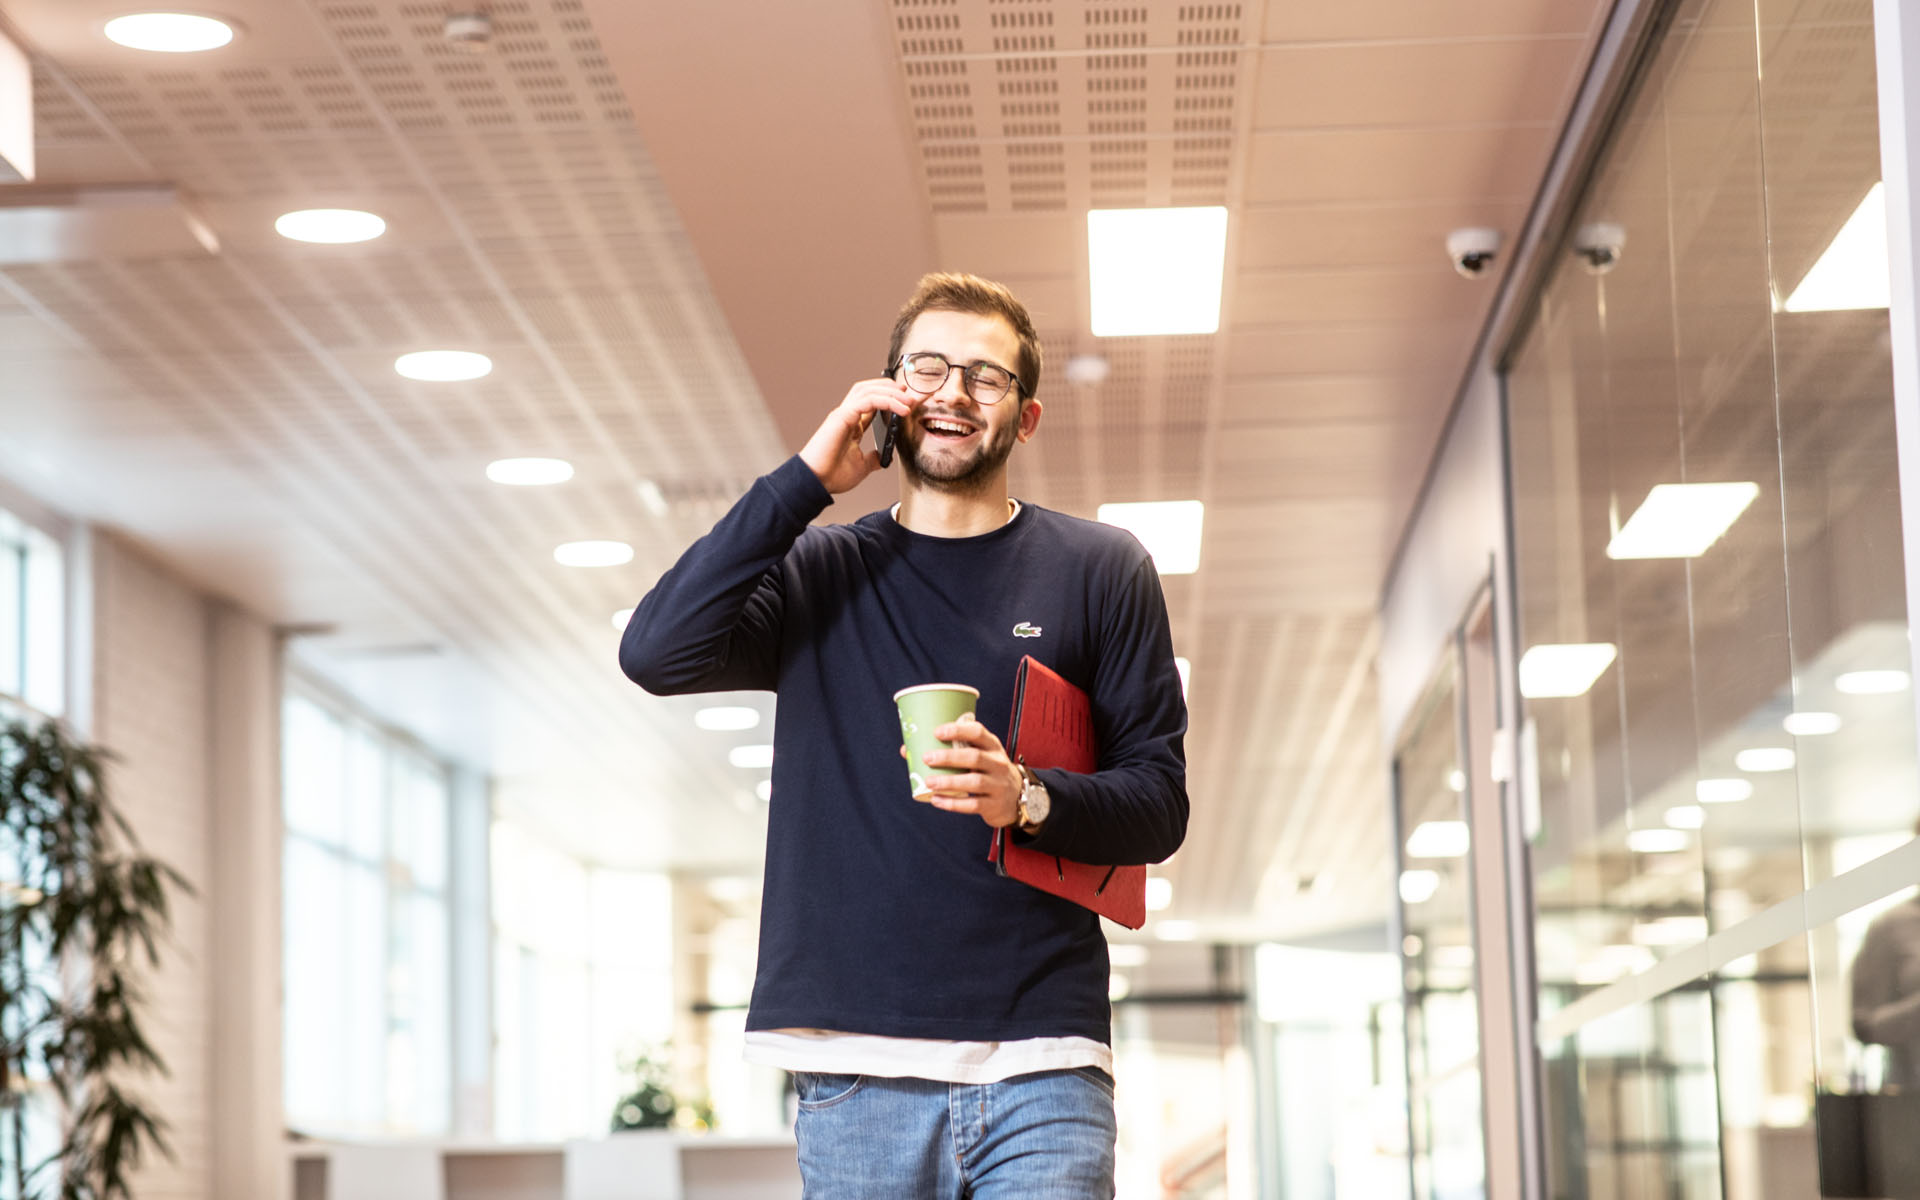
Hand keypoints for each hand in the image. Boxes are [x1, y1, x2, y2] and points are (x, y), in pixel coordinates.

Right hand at [799, 378, 915, 494]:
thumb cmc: (831, 475)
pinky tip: (901, 408)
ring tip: (909, 399)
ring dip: (891, 391)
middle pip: (870, 389)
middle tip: (911, 395)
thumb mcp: (861, 467)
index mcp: (852, 425)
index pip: (873, 403)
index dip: (891, 398)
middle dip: (891, 388)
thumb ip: (872, 459)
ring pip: (869, 390)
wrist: (816, 483)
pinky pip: (868, 400)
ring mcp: (844, 414)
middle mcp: (847, 415)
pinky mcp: (842, 416)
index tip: (909, 402)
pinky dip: (886, 400)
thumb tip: (883, 458)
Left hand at [917, 717, 1023, 827]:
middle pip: (974, 757)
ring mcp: (998, 785)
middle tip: (927, 757)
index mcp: (992, 746)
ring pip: (974, 782)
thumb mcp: (979, 756)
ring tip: (929, 781)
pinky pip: (973, 804)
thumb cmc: (989, 771)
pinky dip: (953, 803)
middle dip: (949, 757)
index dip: (958, 730)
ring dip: (949, 781)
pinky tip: (937, 800)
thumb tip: (907, 750)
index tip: (937, 731)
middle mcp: (998, 763)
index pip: (978, 732)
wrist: (1017, 798)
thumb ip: (951, 751)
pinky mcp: (993, 805)